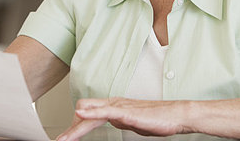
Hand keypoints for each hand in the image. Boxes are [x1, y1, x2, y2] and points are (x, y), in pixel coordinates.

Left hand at [56, 97, 186, 140]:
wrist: (176, 115)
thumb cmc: (158, 118)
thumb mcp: (133, 121)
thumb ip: (121, 119)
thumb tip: (112, 121)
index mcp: (114, 105)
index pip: (88, 112)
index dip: (76, 125)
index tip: (67, 137)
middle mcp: (113, 103)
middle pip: (84, 111)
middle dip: (70, 127)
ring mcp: (118, 106)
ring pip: (89, 112)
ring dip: (74, 127)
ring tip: (64, 138)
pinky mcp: (125, 111)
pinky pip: (104, 111)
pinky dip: (90, 113)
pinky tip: (80, 115)